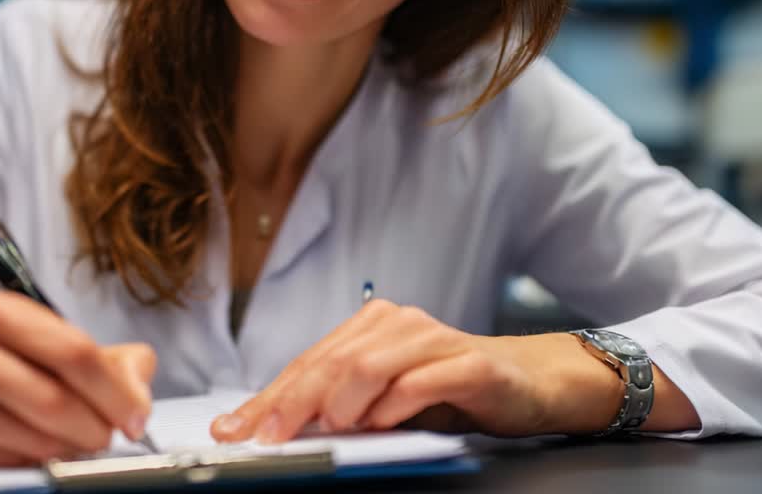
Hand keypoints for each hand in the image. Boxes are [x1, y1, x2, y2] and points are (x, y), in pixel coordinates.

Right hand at [0, 291, 155, 465]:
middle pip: (54, 401)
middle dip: (96, 426)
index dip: (115, 390)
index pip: (73, 352)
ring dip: (71, 449)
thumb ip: (110, 358)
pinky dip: (40, 462)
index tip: (136, 413)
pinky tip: (43, 446)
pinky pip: (12, 464)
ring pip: (35, 440)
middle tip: (111, 434)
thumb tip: (139, 388)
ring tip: (79, 438)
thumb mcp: (50, 336)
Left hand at [208, 299, 622, 443]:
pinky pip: (420, 381)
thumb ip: (339, 405)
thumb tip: (275, 428)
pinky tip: (381, 423)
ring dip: (342, 403)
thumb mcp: (385, 399)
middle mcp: (397, 324)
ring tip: (333, 428)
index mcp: (370, 327)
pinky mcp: (467, 362)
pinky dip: (393, 405)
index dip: (269, 399)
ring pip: (368, 366)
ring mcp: (432, 339)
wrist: (526, 381)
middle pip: (330, 363)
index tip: (235, 430)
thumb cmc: (449, 389)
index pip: (308, 363)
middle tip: (270, 438)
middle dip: (291, 404)